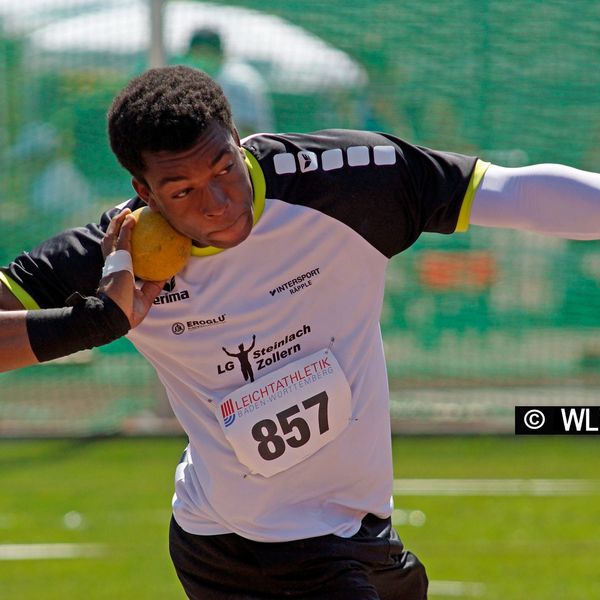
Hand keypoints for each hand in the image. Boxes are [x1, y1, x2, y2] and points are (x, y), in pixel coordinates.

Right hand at [99, 208, 165, 327]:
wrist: (116, 317)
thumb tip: (167, 275)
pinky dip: (125, 227)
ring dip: (117, 223)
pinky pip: (122, 240)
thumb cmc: (128, 312)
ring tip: (127, 212)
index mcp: (115, 276)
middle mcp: (111, 267)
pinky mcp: (118, 261)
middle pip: (110, 243)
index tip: (125, 238)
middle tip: (124, 219)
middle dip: (114, 230)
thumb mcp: (145, 298)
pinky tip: (132, 218)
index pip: (116, 258)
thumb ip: (153, 286)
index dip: (119, 247)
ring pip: (111, 237)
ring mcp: (112, 263)